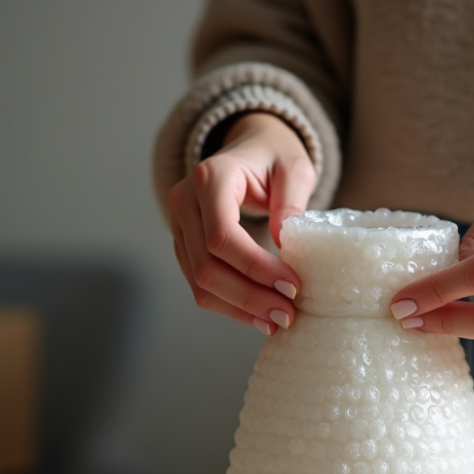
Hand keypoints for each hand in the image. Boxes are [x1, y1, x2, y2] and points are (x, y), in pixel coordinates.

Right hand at [168, 112, 315, 334]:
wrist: (249, 152)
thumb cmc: (273, 158)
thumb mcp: (294, 167)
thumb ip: (292, 199)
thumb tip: (283, 242)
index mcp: (209, 177)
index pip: (222, 235)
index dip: (255, 266)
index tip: (292, 285)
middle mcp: (184, 202)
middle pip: (207, 265)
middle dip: (249, 296)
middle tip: (288, 314)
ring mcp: (179, 227)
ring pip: (199, 282)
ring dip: (239, 309)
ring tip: (277, 322)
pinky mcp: (185, 247)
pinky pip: (200, 286)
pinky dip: (230, 307)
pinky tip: (260, 318)